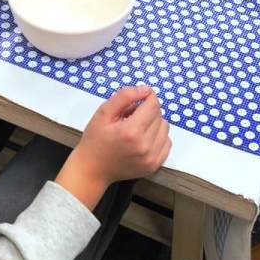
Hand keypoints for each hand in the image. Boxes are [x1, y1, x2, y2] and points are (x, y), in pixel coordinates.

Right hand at [56, 86, 170, 210]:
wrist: (92, 170)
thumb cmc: (95, 139)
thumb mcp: (104, 112)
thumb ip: (125, 96)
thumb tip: (146, 89)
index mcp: (131, 131)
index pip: (153, 105)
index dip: (148, 97)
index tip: (140, 97)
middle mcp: (145, 146)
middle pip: (159, 116)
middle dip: (148, 111)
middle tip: (131, 116)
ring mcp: (151, 159)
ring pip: (165, 129)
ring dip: (154, 123)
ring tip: (138, 128)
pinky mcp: (154, 166)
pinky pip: (167, 143)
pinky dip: (158, 137)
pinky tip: (144, 139)